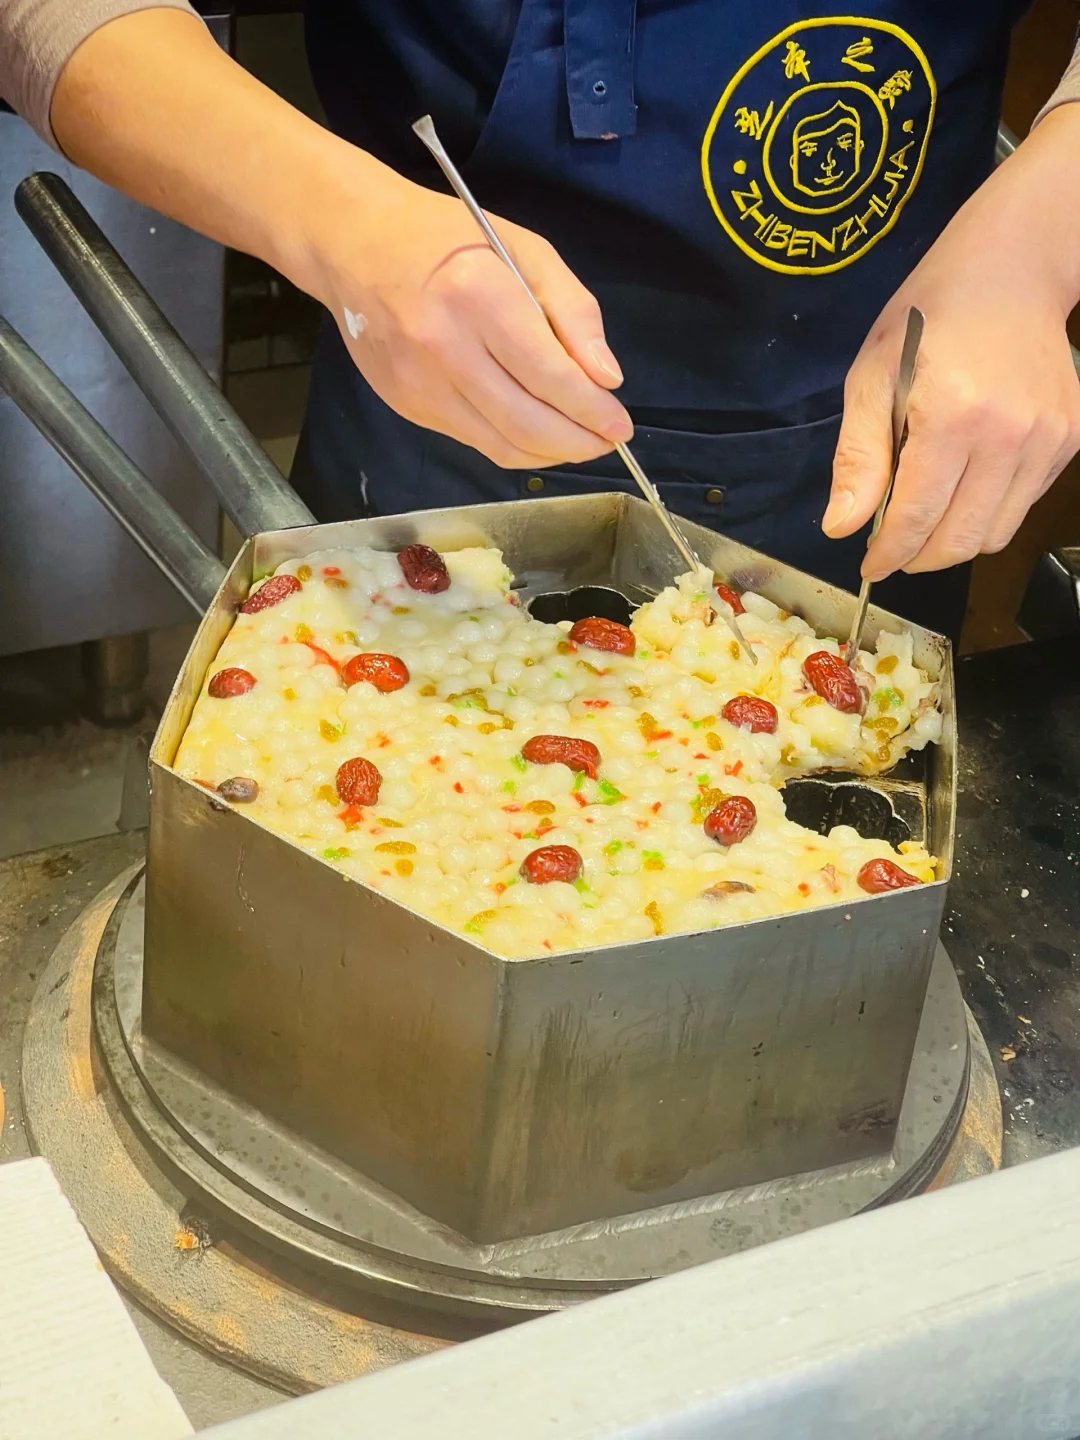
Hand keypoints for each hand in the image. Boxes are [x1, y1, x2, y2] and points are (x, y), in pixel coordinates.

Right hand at [306, 176, 631, 468]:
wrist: (353, 245)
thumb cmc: (447, 237)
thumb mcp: (524, 249)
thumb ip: (573, 312)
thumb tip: (606, 379)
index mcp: (480, 297)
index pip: (550, 376)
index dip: (593, 410)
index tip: (621, 424)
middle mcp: (446, 349)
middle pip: (528, 424)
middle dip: (579, 442)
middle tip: (607, 442)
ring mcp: (421, 385)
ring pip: (501, 446)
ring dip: (550, 453)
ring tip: (579, 442)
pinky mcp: (407, 406)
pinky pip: (475, 441)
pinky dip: (514, 445)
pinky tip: (536, 432)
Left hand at [824, 105, 1079, 579]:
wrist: (1012, 268)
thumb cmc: (926, 316)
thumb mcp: (871, 377)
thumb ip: (858, 458)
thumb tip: (841, 527)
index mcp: (953, 417)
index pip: (918, 518)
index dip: (888, 555)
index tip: (869, 567)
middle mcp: (1010, 435)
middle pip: (961, 539)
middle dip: (919, 558)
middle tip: (893, 549)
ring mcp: (1048, 439)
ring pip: (996, 533)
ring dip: (954, 542)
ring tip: (924, 519)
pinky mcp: (1068, 439)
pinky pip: (1023, 504)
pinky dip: (988, 512)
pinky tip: (962, 485)